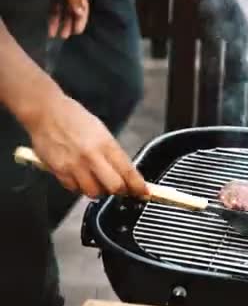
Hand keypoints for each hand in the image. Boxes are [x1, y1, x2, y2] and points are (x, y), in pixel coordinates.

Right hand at [23, 94, 147, 197]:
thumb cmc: (75, 118)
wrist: (46, 112)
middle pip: (114, 187)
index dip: (138, 186)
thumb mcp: (102, 131)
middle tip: (120, 188)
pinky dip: (80, 187)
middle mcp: (92, 157)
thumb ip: (113, 153)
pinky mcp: (59, 171)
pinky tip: (80, 177)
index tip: (144, 193)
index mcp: (106, 144)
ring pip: (93, 192)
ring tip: (97, 180)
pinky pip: (74, 189)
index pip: (128, 171)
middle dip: (120, 191)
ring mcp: (74, 165)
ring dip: (99, 190)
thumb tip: (125, 172)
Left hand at [49, 0, 88, 38]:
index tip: (77, 32)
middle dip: (68, 23)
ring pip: (61, 7)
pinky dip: (52, 11)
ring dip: (57, 20)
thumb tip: (80, 13)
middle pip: (72, 10)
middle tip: (63, 36)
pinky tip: (49, 20)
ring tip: (53, 33)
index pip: (83, 8)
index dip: (81, 21)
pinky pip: (53, 1)